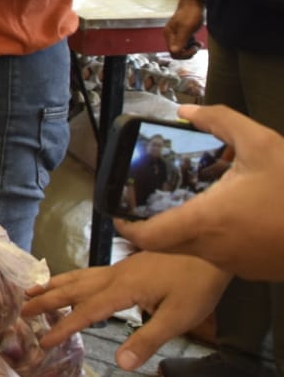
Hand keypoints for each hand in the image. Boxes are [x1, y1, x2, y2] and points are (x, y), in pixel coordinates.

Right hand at [23, 252, 229, 371]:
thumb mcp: (178, 318)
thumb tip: (120, 364)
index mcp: (123, 290)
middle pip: (73, 288)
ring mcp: (119, 268)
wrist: (209, 247)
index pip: (86, 312)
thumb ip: (147, 339)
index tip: (43, 341)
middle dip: (46, 300)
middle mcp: (114, 276)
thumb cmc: (196, 283)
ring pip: (78, 276)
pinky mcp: (127, 265)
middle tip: (22, 309)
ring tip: (33, 290)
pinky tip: (72, 281)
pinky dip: (71, 277)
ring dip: (54, 285)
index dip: (64, 327)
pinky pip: (89, 272)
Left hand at [116, 105, 283, 280]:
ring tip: (194, 199)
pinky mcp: (255, 270)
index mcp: (205, 221)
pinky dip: (214, 238)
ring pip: (194, 249)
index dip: (125, 226)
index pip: (147, 237)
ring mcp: (236, 264)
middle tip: (152, 197)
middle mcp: (214, 249)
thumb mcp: (260, 142)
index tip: (118, 209)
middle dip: (154, 223)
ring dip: (186, 229)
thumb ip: (220, 120)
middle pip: (166, 244)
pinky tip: (230, 213)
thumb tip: (187, 109)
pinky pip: (221, 255)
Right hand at [164, 0, 204, 58]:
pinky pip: (185, 45)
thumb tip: (174, 52)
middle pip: (176, 52)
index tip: (194, 48)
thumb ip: (180, 40)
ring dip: (191, 49)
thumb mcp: (187, 27)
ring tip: (198, 44)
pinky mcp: (182, 34)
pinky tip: (197, 41)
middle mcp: (171, 36)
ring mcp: (176, 35)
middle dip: (188, 52)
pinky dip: (191, 46)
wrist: (194, 3)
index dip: (184, 53)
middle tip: (196, 47)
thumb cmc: (191, 13)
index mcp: (169, 34)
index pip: (173, 52)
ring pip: (181, 50)